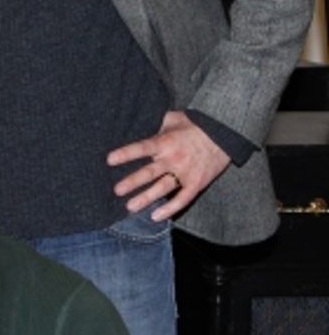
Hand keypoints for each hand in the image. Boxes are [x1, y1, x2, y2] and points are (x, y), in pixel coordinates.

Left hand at [107, 110, 230, 219]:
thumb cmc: (196, 124)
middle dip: (132, 181)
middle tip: (117, 190)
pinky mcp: (196, 183)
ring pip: (163, 188)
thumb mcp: (175, 118)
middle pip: (150, 172)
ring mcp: (185, 173)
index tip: (109, 160)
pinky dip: (170, 209)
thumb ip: (157, 123)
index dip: (126, 154)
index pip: (142, 148)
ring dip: (146, 198)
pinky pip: (183, 199)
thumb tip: (139, 121)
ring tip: (130, 207)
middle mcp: (174, 158)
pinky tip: (156, 217)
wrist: (225, 134)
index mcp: (166, 142)